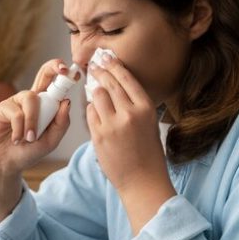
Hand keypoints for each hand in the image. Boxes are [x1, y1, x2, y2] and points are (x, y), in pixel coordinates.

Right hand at [0, 59, 72, 174]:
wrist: (6, 164)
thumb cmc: (28, 152)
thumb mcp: (50, 141)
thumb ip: (61, 124)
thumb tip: (66, 102)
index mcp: (46, 105)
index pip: (56, 84)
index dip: (64, 75)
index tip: (76, 73)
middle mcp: (32, 99)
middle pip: (43, 73)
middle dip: (53, 67)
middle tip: (62, 69)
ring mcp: (17, 101)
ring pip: (31, 99)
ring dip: (33, 122)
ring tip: (29, 139)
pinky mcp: (3, 108)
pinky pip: (16, 113)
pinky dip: (19, 129)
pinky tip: (16, 139)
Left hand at [86, 54, 171, 193]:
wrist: (142, 180)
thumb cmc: (148, 152)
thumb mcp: (149, 123)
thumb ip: (134, 104)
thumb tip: (115, 85)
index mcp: (146, 108)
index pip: (126, 78)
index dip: (114, 66)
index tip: (106, 58)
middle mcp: (129, 113)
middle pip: (109, 83)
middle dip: (100, 72)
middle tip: (95, 66)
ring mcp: (112, 124)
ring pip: (96, 96)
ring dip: (95, 91)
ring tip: (95, 89)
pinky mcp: (98, 135)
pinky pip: (90, 113)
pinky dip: (91, 109)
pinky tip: (94, 110)